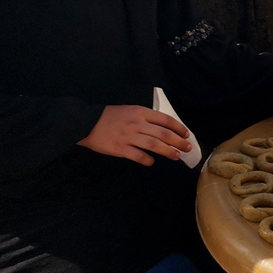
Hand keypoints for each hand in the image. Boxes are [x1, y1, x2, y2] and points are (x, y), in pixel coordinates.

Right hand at [78, 104, 192, 165]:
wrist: (85, 122)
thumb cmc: (110, 116)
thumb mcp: (129, 110)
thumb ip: (145, 118)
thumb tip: (164, 129)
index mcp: (140, 112)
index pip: (165, 119)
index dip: (179, 128)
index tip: (186, 135)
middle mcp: (136, 123)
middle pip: (163, 134)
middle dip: (178, 142)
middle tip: (187, 148)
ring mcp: (128, 136)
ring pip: (154, 145)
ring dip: (168, 151)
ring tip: (176, 156)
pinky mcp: (119, 149)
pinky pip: (139, 156)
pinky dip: (148, 160)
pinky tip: (152, 162)